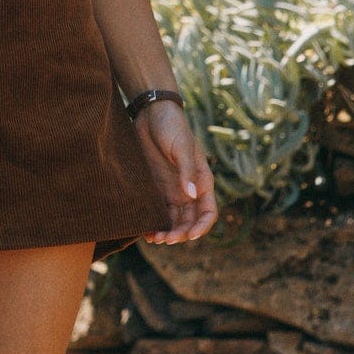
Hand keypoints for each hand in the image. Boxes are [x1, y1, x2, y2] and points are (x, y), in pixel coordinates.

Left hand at [134, 98, 217, 244]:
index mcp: (202, 181)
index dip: (201, 227)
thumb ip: (186, 171)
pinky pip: (158, 210)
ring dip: (167, 231)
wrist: (151, 113)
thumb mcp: (180, 147)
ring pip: (173, 219)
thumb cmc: (171, 126)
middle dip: (180, 234)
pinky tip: (145, 229)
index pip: (208, 212)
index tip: (188, 236)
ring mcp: (172, 189)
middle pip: (189, 221)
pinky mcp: (156, 187)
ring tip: (154, 238)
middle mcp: (189, 189)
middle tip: (165, 239)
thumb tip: (192, 195)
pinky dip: (154, 222)